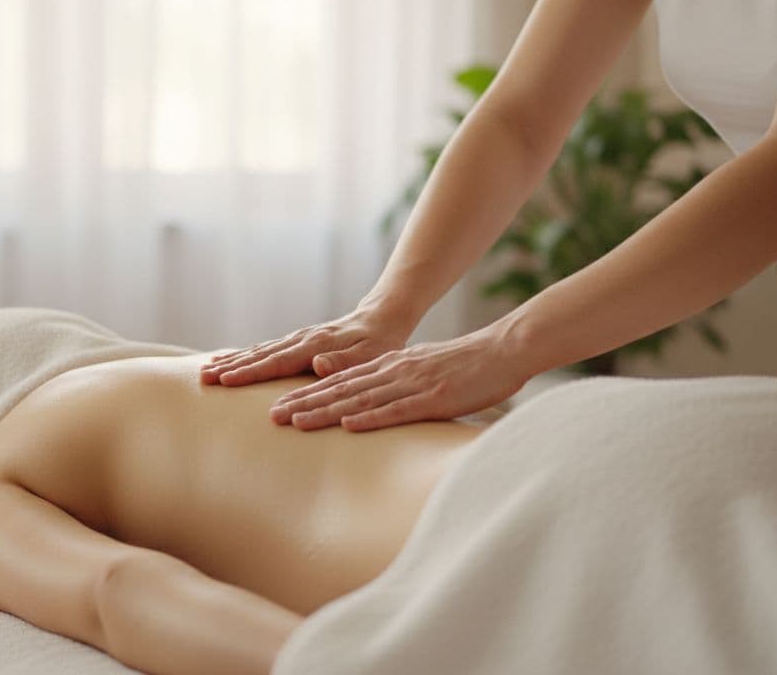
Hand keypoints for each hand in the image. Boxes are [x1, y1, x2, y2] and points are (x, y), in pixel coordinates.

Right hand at [199, 307, 410, 386]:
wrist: (381, 318)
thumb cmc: (379, 343)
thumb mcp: (370, 356)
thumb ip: (344, 361)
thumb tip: (316, 363)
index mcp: (315, 345)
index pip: (277, 361)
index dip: (251, 372)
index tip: (226, 380)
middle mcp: (301, 339)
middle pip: (260, 355)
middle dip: (231, 367)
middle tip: (203, 378)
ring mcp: (297, 338)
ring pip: (259, 351)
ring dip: (232, 361)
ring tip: (207, 370)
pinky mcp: (296, 341)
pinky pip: (265, 349)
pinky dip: (244, 355)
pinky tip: (229, 361)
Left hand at [267, 326, 528, 431]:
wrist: (504, 350)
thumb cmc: (467, 367)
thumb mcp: (423, 372)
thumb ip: (398, 386)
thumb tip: (375, 405)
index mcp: (391, 366)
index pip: (340, 382)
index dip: (308, 393)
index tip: (279, 405)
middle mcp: (394, 372)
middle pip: (340, 390)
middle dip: (304, 403)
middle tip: (271, 416)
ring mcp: (413, 384)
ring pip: (360, 399)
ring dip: (326, 412)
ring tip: (295, 422)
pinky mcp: (434, 399)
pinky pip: (398, 410)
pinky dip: (371, 418)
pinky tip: (348, 425)